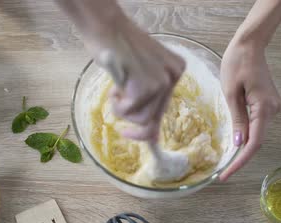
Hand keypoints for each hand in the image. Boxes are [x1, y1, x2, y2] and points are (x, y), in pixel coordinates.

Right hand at [90, 19, 185, 140]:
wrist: (105, 26)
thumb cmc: (116, 48)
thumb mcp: (139, 73)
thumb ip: (148, 100)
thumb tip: (152, 137)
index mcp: (175, 70)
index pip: (163, 110)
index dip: (146, 128)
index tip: (129, 133)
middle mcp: (174, 75)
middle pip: (154, 118)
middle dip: (132, 121)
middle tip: (116, 106)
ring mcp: (163, 80)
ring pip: (143, 119)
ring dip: (122, 110)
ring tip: (116, 89)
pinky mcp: (149, 85)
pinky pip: (130, 112)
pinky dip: (117, 104)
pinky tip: (115, 85)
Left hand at [219, 37, 280, 180]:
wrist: (250, 45)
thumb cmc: (237, 64)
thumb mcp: (231, 93)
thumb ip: (237, 120)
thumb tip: (240, 144)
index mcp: (264, 108)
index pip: (254, 143)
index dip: (241, 162)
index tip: (226, 175)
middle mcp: (274, 110)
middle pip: (257, 140)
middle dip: (241, 157)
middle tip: (222, 172)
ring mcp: (273, 107)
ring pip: (257, 132)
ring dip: (243, 145)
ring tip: (226, 158)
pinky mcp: (269, 104)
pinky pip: (257, 123)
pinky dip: (247, 133)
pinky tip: (235, 140)